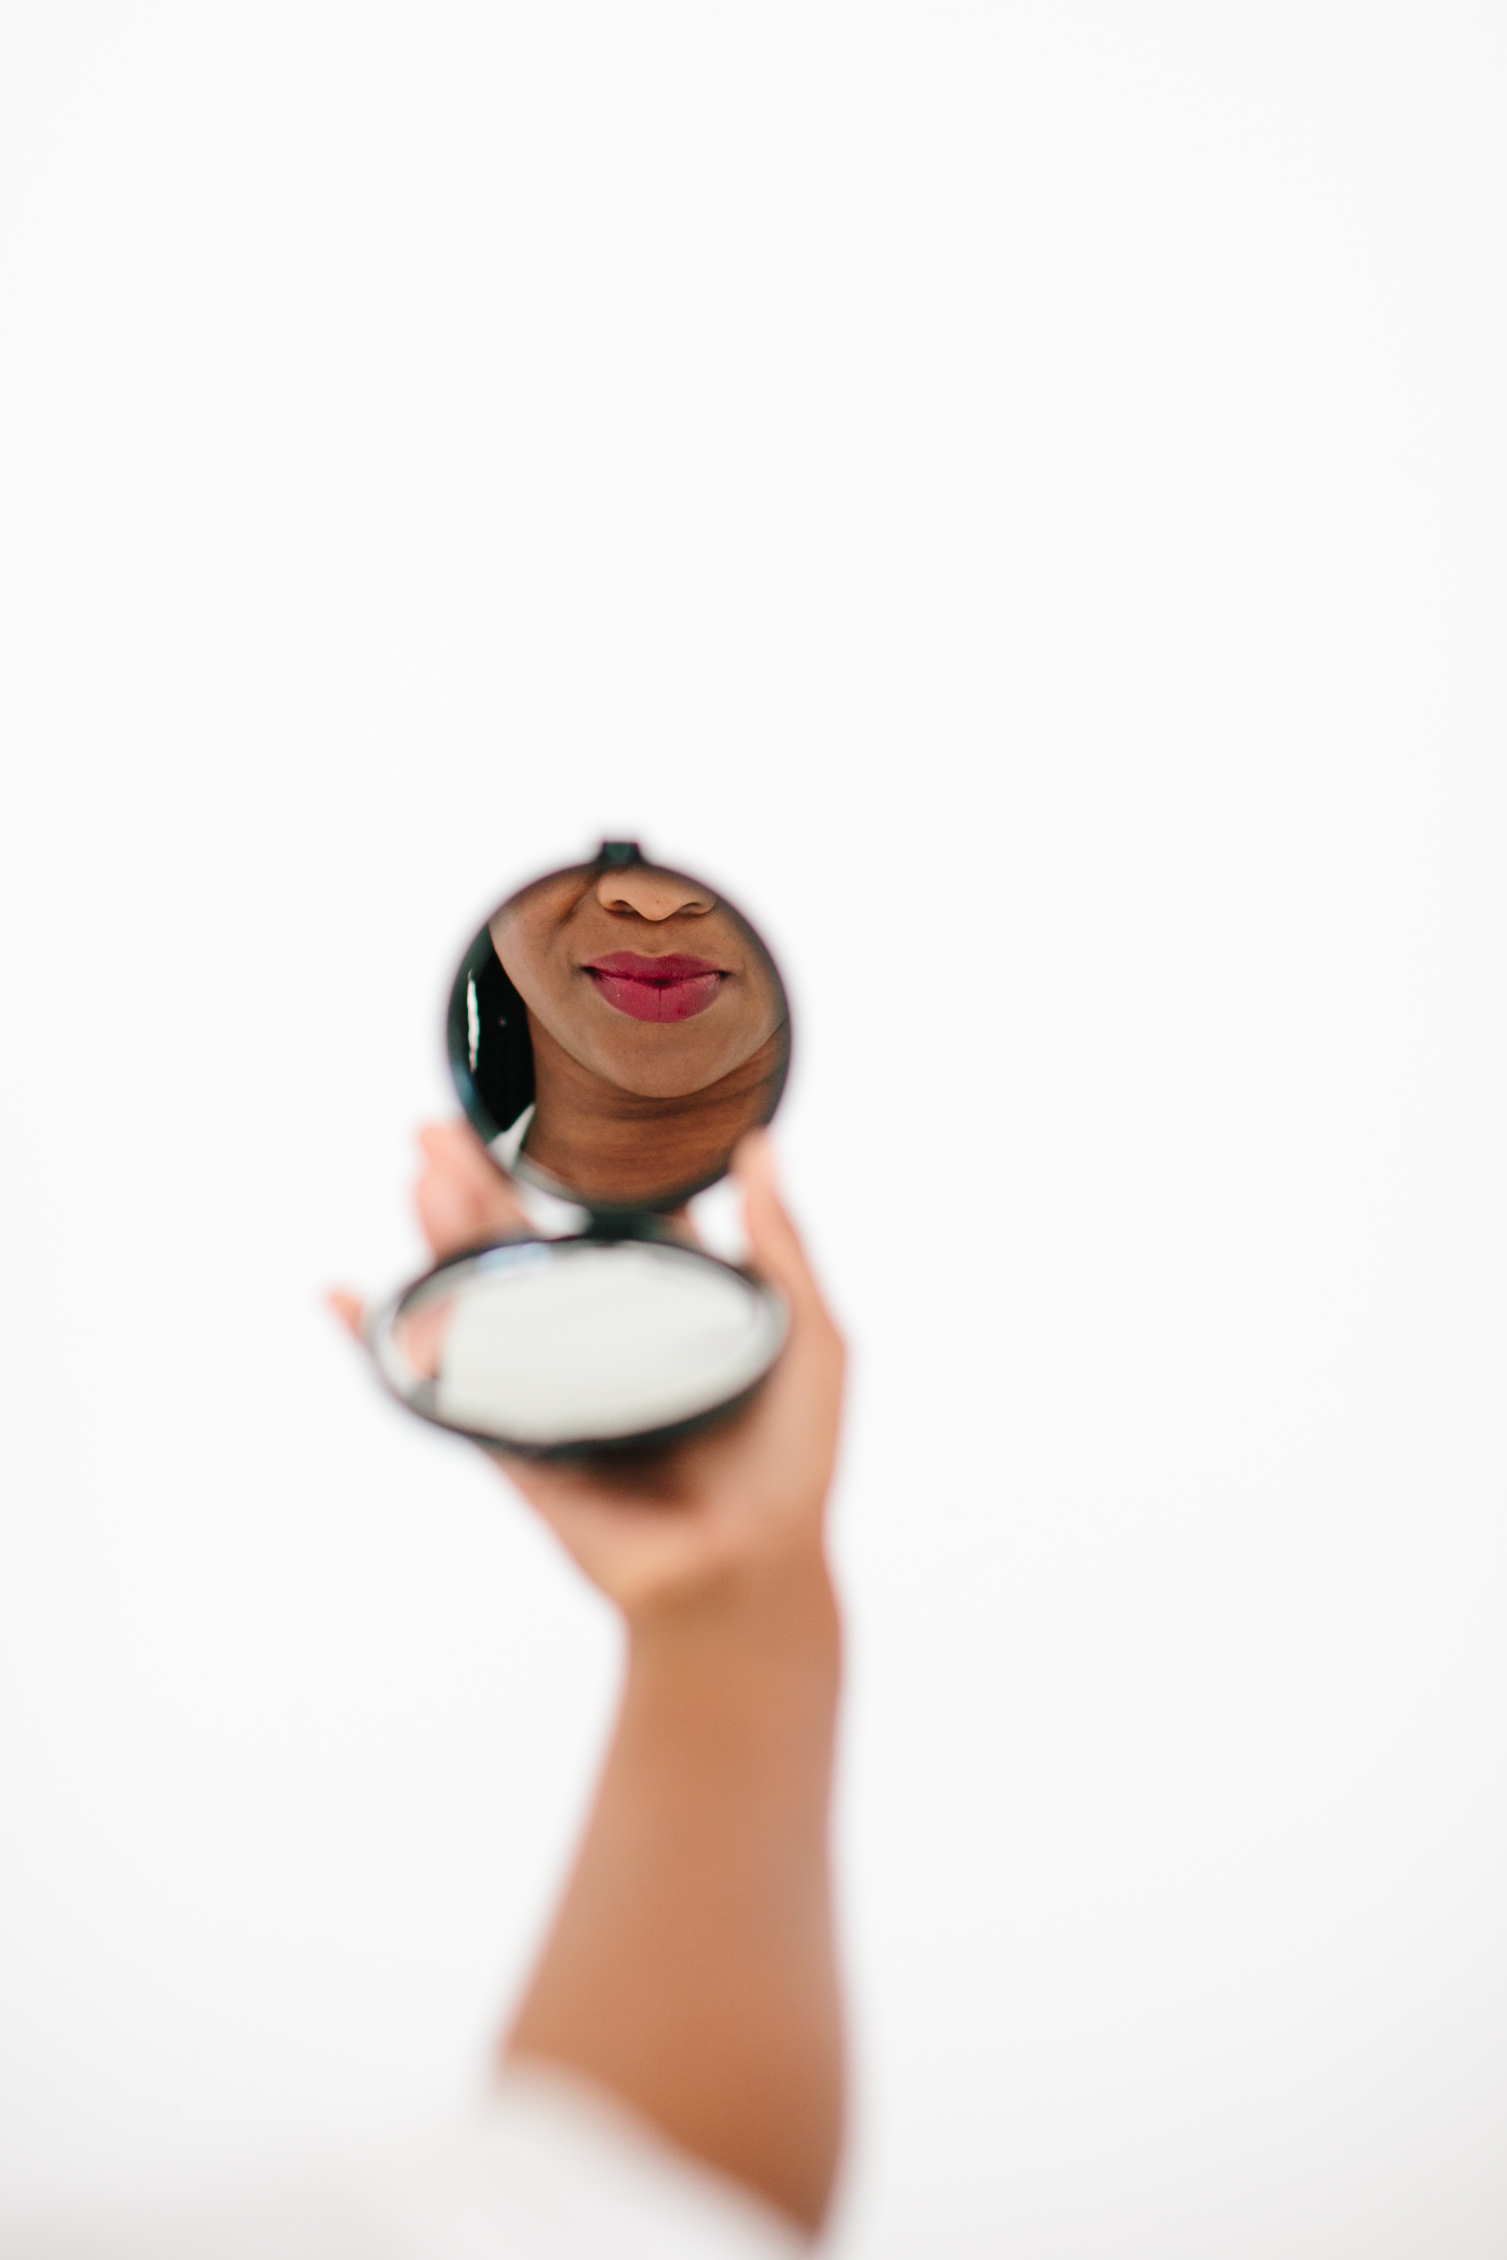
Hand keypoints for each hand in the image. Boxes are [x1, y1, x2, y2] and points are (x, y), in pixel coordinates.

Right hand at [332, 1124, 845, 1623]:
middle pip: (519, 1248)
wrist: (751, 1568)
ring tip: (416, 1173)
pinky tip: (342, 1296)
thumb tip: (761, 1143)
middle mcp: (593, 1341)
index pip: (597, 1223)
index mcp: (657, 1309)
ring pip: (476, 1298)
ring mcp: (546, 1387)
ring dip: (438, 1237)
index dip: (558, 1169)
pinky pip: (437, 1386)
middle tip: (433, 1129)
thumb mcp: (807, 1337)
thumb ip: (780, 1245)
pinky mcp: (510, 1440)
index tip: (524, 1111)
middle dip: (473, 1186)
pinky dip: (378, 1344)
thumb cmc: (789, 1462)